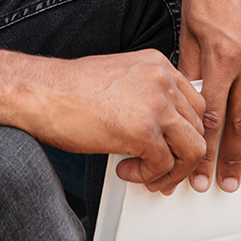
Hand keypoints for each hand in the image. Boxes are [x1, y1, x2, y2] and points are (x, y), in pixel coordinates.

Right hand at [25, 50, 206, 193]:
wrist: (42, 92)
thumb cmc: (71, 89)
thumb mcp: (121, 78)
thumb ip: (147, 94)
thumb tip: (164, 128)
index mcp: (158, 64)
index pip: (195, 103)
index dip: (186, 132)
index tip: (175, 148)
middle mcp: (162, 79)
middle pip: (199, 126)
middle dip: (182, 155)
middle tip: (160, 169)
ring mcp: (155, 103)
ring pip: (193, 148)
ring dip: (172, 170)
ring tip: (147, 174)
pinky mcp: (142, 130)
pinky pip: (164, 164)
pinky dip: (148, 176)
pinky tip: (125, 169)